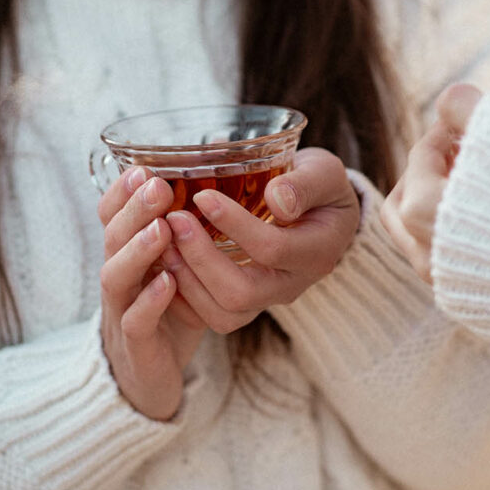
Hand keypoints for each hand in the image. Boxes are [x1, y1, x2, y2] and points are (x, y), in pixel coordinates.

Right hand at [97, 167, 206, 420]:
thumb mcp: (179, 264)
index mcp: (128, 254)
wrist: (153, 377)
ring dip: (137, 250)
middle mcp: (120, 278)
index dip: (122, 192)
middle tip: (157, 186)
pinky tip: (168, 282)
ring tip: (162, 228)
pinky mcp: (135, 346)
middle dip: (133, 210)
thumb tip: (215, 175)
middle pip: (112, 237)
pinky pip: (136, 321)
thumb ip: (188, 227)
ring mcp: (121, 312)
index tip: (143, 166)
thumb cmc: (172, 311)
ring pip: (116, 276)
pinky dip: (149, 301)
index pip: (112, 215)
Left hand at [161, 148, 359, 333]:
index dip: (234, 225)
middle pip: (241, 294)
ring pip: (222, 314)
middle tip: (173, 221)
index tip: (203, 197)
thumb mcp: (324, 173)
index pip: (272, 249)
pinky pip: (211, 316)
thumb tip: (277, 200)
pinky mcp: (246, 304)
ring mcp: (267, 299)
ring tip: (165, 241)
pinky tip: (167, 260)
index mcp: (317, 252)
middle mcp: (292, 285)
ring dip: (187, 280)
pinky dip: (183, 294)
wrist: (321, 215)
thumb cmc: (321, 187)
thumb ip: (305, 184)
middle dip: (201, 259)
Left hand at [381, 83, 481, 282]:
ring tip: (479, 187)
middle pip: (407, 200)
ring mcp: (448, 285)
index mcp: (425, 211)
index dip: (447, 132)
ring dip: (442, 206)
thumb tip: (449, 98)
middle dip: (432, 170)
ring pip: (422, 236)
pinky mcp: (470, 303)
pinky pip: (448, 263)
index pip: (422, 156)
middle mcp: (428, 254)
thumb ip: (467, 108)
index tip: (469, 124)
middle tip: (467, 154)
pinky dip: (457, 237)